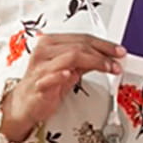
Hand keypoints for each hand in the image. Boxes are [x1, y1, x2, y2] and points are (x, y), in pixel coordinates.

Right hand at [0, 33, 125, 142]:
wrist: (25, 104)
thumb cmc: (44, 85)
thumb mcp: (69, 70)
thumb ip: (85, 61)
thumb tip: (106, 57)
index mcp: (51, 43)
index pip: (82, 38)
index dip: (103, 43)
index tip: (118, 51)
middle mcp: (45, 51)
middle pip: (79, 46)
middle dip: (103, 53)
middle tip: (117, 61)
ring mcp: (40, 67)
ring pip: (70, 57)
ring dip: (94, 61)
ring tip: (108, 68)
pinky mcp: (38, 84)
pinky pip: (50, 76)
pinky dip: (61, 74)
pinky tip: (70, 74)